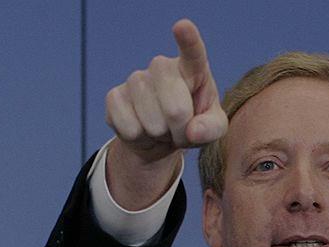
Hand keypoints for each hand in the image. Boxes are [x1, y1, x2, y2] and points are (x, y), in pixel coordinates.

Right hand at [105, 19, 227, 163]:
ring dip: (160, 136)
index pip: (192, 52)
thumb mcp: (213, 129)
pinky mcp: (115, 96)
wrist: (161, 138)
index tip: (182, 26)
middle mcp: (162, 67)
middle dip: (180, 131)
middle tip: (180, 129)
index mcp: (192, 69)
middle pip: (176, 110)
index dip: (187, 39)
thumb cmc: (192, 125)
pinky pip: (130, 129)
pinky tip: (142, 129)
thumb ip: (212, 129)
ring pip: (153, 123)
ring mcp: (136, 79)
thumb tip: (194, 131)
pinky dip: (140, 139)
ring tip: (162, 129)